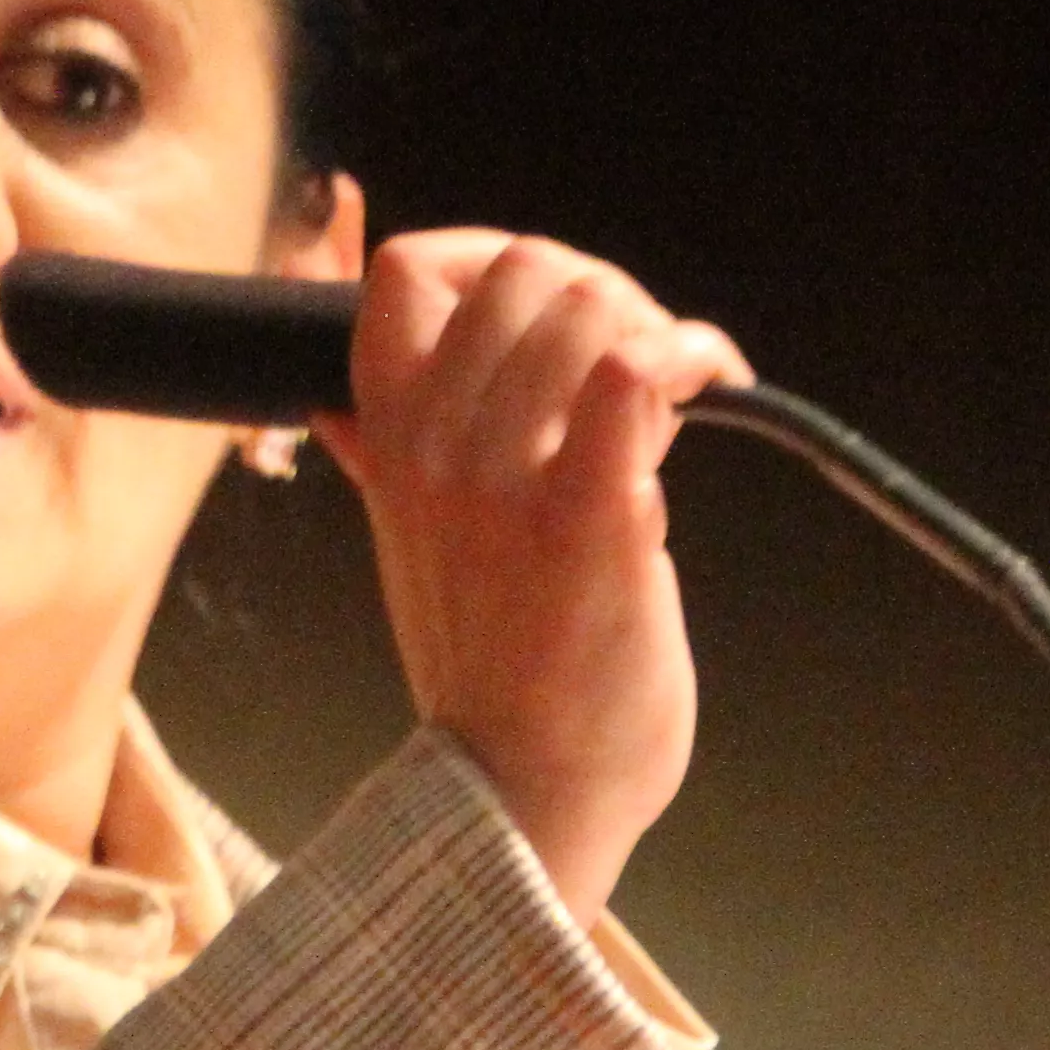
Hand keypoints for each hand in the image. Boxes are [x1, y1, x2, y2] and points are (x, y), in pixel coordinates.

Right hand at [316, 230, 745, 920]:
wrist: (523, 793)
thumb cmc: (489, 674)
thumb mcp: (408, 548)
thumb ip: (383, 464)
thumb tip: (335, 408)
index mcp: (388, 443)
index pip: (407, 271)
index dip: (492, 257)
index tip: (551, 312)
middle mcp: (435, 448)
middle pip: (523, 269)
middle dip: (603, 293)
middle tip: (642, 367)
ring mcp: (507, 481)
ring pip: (588, 307)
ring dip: (657, 332)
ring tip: (678, 400)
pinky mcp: (589, 519)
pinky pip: (634, 375)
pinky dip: (688, 358)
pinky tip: (714, 388)